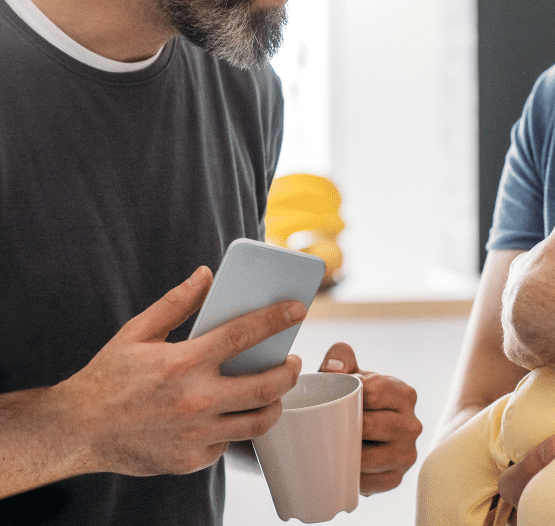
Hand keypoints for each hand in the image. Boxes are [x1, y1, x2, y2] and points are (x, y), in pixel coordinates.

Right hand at [59, 266, 303, 476]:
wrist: (74, 432)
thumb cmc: (106, 379)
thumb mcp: (136, 333)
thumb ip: (176, 303)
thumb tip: (206, 275)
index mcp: (183, 363)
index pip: (245, 334)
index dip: (278, 318)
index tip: (298, 309)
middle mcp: (194, 401)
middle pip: (266, 386)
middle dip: (289, 371)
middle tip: (292, 361)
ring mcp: (194, 435)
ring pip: (258, 422)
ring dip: (275, 404)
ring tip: (273, 390)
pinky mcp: (190, 460)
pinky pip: (228, 443)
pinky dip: (234, 428)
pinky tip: (230, 415)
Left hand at [320, 343, 421, 493]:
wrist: (361, 433)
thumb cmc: (354, 399)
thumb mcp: (349, 374)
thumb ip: (340, 358)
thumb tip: (334, 368)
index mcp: (405, 394)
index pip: (372, 393)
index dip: (346, 396)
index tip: (328, 400)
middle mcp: (412, 424)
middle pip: (370, 426)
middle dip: (342, 428)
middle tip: (319, 428)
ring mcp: (407, 453)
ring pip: (370, 458)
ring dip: (346, 456)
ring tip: (327, 449)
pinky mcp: (397, 478)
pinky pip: (372, 483)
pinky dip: (353, 479)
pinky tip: (340, 472)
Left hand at [501, 182, 554, 369]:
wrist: (542, 310)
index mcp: (522, 268)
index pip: (536, 265)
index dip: (552, 266)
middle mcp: (511, 297)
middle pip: (531, 296)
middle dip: (547, 299)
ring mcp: (512, 325)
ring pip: (528, 324)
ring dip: (544, 327)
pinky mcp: (517, 350)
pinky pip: (531, 350)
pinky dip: (543, 350)